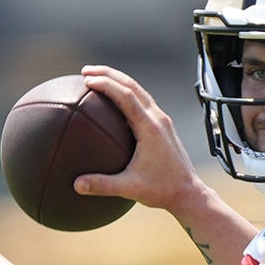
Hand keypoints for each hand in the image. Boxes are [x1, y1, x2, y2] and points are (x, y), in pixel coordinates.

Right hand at [75, 65, 206, 212]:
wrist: (188, 193)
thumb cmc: (162, 190)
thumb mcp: (130, 188)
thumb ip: (103, 185)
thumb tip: (76, 184)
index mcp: (150, 128)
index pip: (127, 96)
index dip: (106, 84)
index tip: (87, 79)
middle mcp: (158, 119)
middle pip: (132, 86)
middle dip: (108, 74)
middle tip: (85, 71)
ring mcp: (162, 121)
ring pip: (139, 91)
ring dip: (118, 81)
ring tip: (96, 78)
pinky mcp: (163, 126)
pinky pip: (143, 102)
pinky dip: (126, 94)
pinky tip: (112, 102)